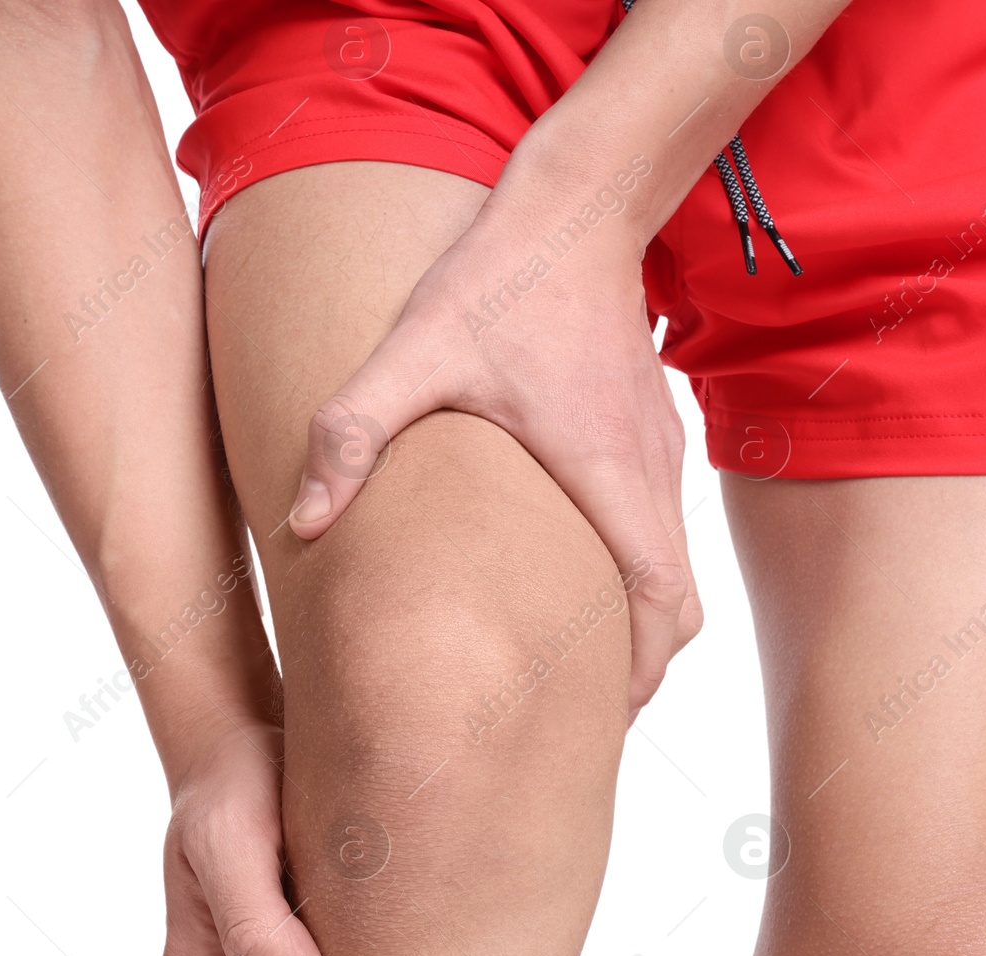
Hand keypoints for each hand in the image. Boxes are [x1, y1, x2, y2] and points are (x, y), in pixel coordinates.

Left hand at [284, 181, 701, 719]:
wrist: (579, 208)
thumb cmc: (499, 281)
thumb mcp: (414, 351)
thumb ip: (353, 432)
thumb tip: (306, 522)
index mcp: (602, 470)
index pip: (655, 596)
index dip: (639, 667)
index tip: (603, 715)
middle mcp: (647, 472)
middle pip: (679, 604)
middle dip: (642, 666)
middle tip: (585, 713)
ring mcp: (661, 454)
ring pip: (677, 570)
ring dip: (641, 623)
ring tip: (579, 664)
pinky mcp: (655, 435)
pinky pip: (665, 530)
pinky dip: (640, 576)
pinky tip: (579, 581)